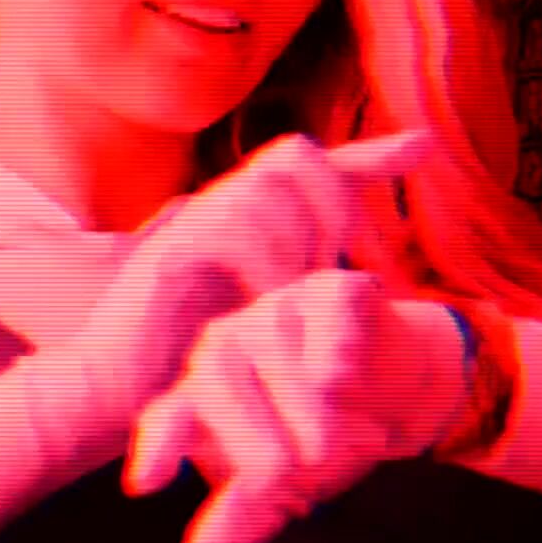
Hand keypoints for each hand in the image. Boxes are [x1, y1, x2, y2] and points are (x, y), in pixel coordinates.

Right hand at [47, 132, 436, 464]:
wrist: (114, 398)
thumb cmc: (191, 366)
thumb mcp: (269, 325)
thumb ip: (306, 295)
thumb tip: (371, 285)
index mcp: (253, 220)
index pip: (319, 168)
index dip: (373, 154)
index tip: (427, 145)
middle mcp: (221, 207)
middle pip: (296, 155)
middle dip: (333, 200)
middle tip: (342, 262)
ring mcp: (190, 224)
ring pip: (266, 188)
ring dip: (298, 238)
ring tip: (301, 291)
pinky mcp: (166, 255)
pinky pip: (229, 231)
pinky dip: (261, 264)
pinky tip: (267, 301)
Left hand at [124, 270, 468, 542]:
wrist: (392, 382)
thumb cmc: (319, 434)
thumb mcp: (281, 486)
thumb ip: (241, 519)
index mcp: (204, 394)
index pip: (170, 416)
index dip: (160, 446)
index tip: (145, 485)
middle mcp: (229, 345)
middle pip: (219, 381)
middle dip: (255, 437)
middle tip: (288, 476)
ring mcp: (278, 312)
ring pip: (274, 348)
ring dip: (303, 403)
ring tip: (331, 445)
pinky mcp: (332, 292)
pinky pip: (325, 313)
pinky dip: (332, 344)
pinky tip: (340, 376)